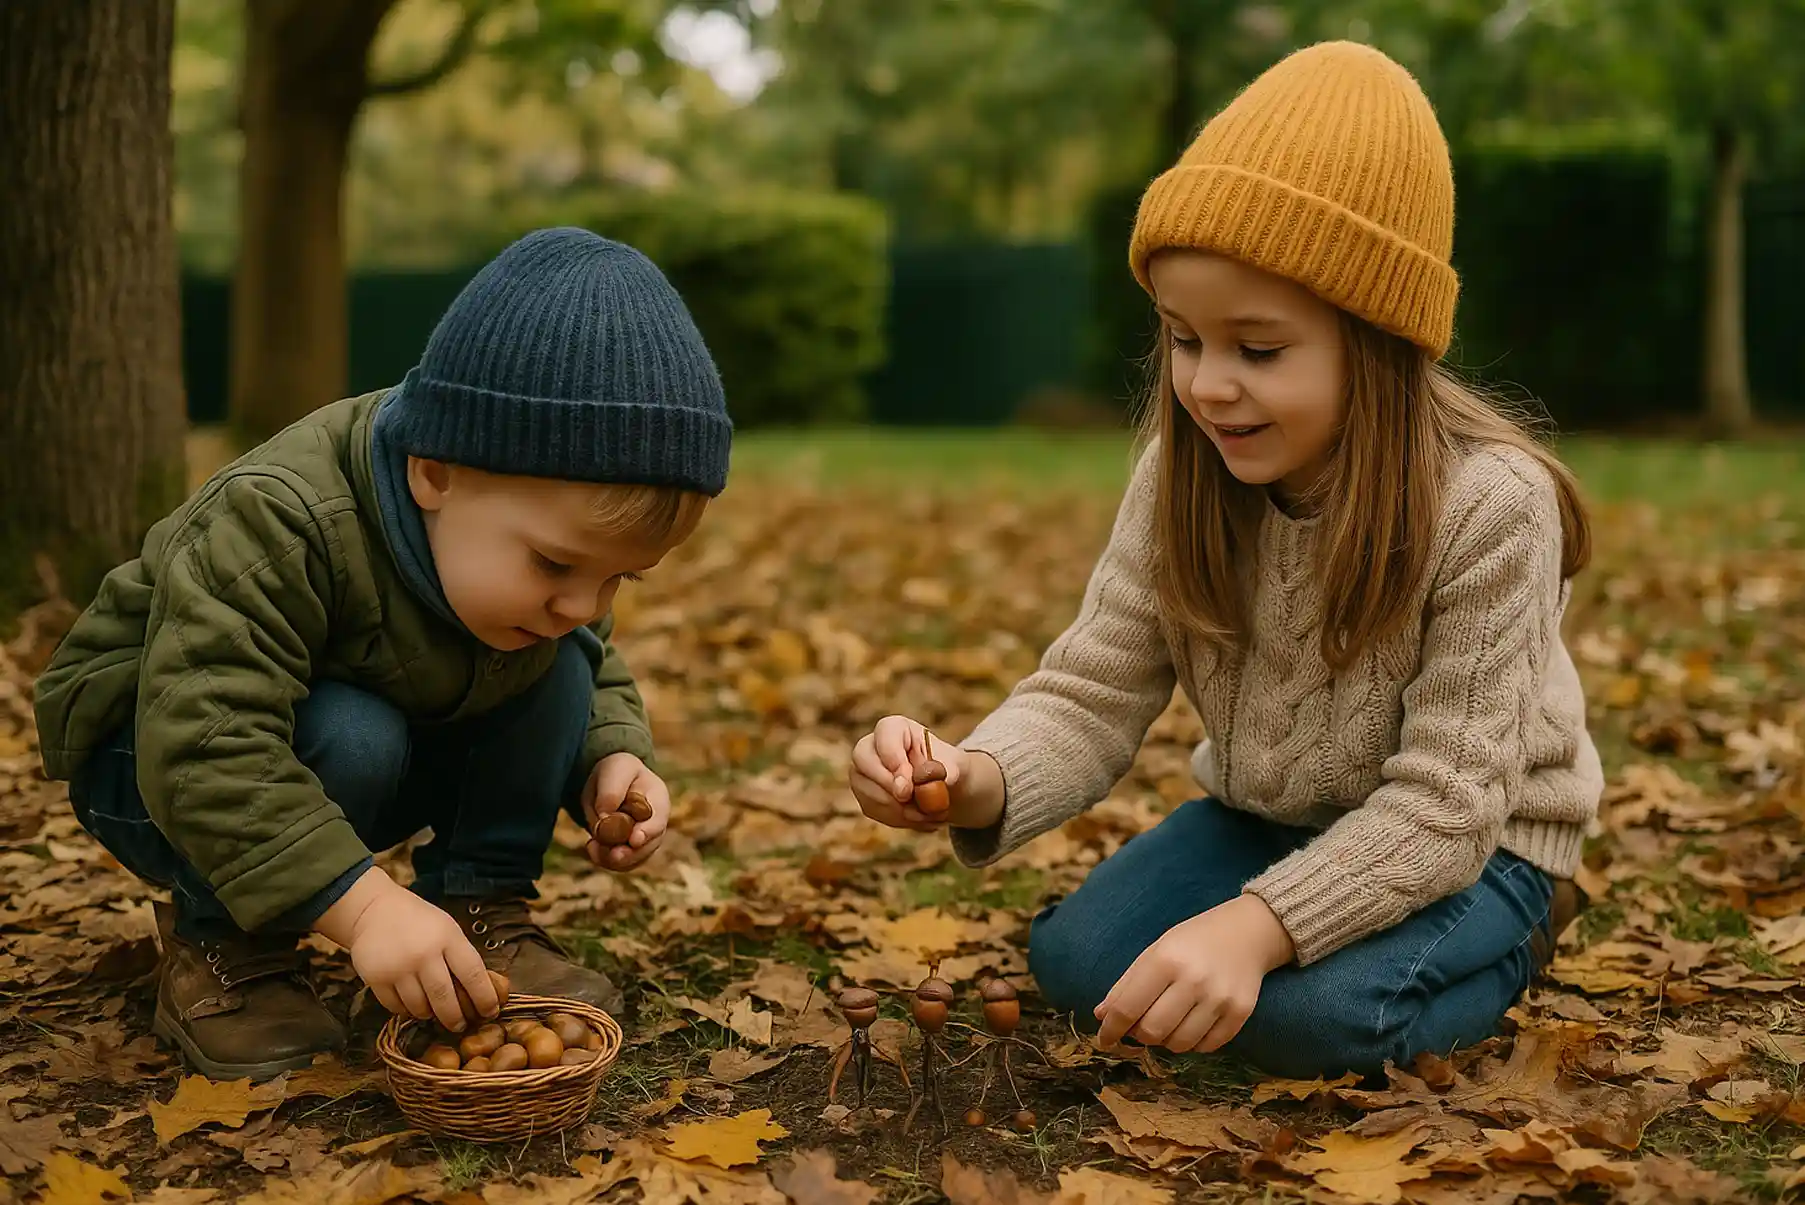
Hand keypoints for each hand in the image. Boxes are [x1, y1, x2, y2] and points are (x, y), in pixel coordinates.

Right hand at [314, 867, 499, 1031]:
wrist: (374, 910)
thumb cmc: (418, 922)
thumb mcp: (447, 930)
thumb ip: (461, 957)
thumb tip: (481, 993)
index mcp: (448, 938)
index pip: (473, 975)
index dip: (485, 998)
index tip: (490, 1012)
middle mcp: (423, 954)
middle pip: (445, 998)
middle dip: (456, 1018)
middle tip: (460, 1025)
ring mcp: (398, 967)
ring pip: (420, 1007)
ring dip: (430, 1014)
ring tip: (434, 1011)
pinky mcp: (376, 978)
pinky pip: (396, 1008)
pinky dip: (407, 1010)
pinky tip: (411, 1004)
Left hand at [583, 753, 669, 869]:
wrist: (609, 782)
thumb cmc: (617, 771)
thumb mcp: (615, 770)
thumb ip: (611, 790)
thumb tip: (605, 816)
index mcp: (658, 798)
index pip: (658, 819)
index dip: (648, 831)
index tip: (634, 840)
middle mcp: (655, 823)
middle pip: (648, 845)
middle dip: (630, 854)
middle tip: (613, 856)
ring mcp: (644, 840)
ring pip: (633, 859)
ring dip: (613, 858)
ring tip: (592, 847)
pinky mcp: (629, 851)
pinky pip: (620, 863)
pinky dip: (604, 860)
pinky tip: (591, 847)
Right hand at [849, 714, 1002, 831]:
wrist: (943, 787)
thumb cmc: (946, 768)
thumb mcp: (953, 766)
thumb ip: (940, 770)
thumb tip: (920, 781)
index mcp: (894, 728)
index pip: (884, 735)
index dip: (893, 758)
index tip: (908, 781)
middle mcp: (870, 746)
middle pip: (863, 760)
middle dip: (888, 785)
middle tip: (910, 799)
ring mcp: (863, 772)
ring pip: (868, 790)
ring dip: (898, 808)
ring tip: (928, 813)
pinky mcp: (864, 796)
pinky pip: (874, 809)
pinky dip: (898, 819)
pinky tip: (919, 817)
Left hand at [1093, 893, 1294, 1054]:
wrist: (1248, 932)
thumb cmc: (1194, 941)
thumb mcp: (1155, 951)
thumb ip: (1127, 984)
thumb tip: (1102, 1016)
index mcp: (1165, 960)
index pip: (1128, 1008)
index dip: (1111, 1029)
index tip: (1105, 1039)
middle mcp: (1193, 981)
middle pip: (1152, 1031)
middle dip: (1139, 1035)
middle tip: (1140, 1026)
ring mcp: (1219, 998)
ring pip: (1179, 1044)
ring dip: (1165, 1041)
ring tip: (1167, 1023)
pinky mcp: (1240, 1013)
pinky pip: (1207, 1046)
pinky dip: (1192, 1043)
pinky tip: (1191, 1026)